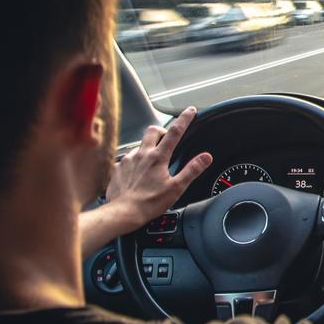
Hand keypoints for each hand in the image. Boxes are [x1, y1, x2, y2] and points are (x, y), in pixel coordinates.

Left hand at [102, 107, 212, 230]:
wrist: (122, 213)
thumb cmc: (148, 203)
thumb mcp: (176, 188)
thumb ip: (192, 170)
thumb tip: (206, 157)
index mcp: (158, 158)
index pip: (175, 132)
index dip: (185, 119)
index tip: (190, 111)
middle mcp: (141, 154)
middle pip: (152, 130)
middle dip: (162, 129)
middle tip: (167, 137)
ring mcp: (127, 160)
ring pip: (139, 145)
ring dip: (147, 148)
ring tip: (152, 162)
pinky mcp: (117, 168)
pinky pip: (127, 159)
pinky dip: (134, 162)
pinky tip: (137, 174)